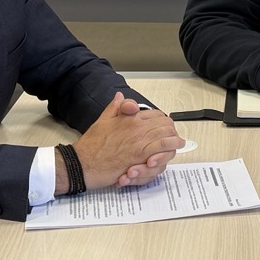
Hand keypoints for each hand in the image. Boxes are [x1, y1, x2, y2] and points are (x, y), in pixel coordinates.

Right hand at [67, 92, 183, 190]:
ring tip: (176, 144)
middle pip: (166, 125)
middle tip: (172, 136)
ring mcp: (140, 143)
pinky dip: (169, 151)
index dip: (162, 121)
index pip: (156, 115)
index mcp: (129, 119)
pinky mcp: (140, 158)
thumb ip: (114, 108)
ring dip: (174, 141)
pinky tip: (170, 152)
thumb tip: (119, 96)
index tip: (162, 127)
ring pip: (168, 138)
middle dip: (171, 131)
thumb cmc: (91, 146)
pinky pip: (162, 151)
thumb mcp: (102, 120)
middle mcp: (137, 129)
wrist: (82, 163)